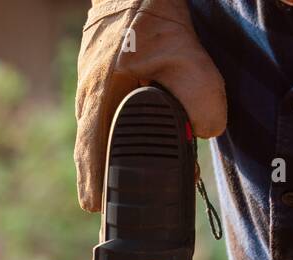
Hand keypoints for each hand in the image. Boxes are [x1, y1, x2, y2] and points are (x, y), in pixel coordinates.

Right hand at [75, 0, 226, 212]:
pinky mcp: (95, 76)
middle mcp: (89, 93)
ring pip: (91, 131)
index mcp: (103, 94)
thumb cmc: (154, 17)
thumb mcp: (187, 57)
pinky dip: (104, 134)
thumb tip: (206, 133)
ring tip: (112, 182)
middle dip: (95, 178)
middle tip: (103, 208)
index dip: (93, 181)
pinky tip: (116, 142)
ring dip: (100, 156)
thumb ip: (201, 99)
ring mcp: (87, 84)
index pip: (91, 150)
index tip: (95, 208)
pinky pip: (96, 113)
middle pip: (87, 147)